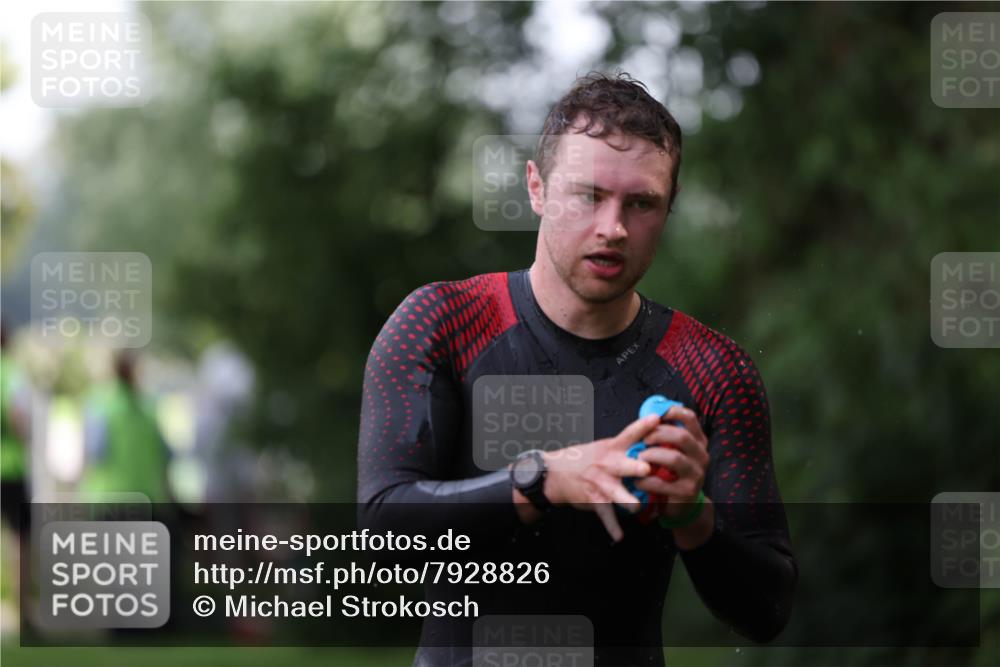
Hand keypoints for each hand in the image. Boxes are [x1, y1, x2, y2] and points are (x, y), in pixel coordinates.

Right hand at [541, 414, 661, 541]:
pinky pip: (605, 515)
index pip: (630, 434)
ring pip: (616, 493)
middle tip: (647, 470)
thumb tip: (653, 436)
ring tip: (636, 507)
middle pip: (624, 465)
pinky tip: (619, 535)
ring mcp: (601, 483)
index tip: (656, 419)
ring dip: (627, 501)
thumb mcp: (604, 447)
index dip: (643, 426)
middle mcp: (607, 465)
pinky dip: (612, 527)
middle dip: (636, 468)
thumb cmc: (585, 459)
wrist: (555, 473)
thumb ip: (627, 445)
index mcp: (612, 449)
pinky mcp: (594, 499)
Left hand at [634, 406, 709, 520]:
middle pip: (682, 436)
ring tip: (639, 458)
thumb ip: (664, 435)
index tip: (655, 414)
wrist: (682, 503)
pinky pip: (664, 482)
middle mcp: (701, 455)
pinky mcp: (688, 491)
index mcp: (698, 441)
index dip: (672, 412)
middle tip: (643, 440)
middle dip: (658, 434)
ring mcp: (697, 474)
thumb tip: (647, 415)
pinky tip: (638, 481)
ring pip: (675, 458)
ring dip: (652, 455)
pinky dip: (647, 480)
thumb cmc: (671, 471)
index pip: (690, 418)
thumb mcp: (673, 450)